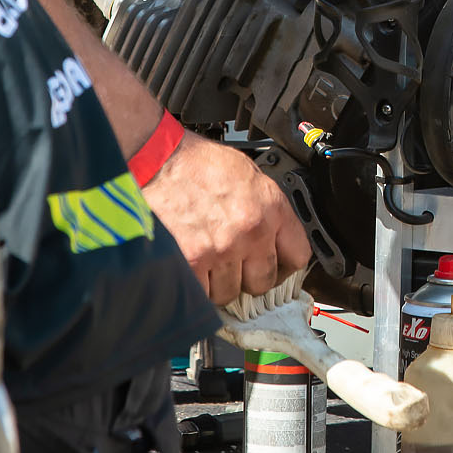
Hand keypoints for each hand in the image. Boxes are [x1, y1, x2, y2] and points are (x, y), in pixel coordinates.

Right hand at [145, 132, 311, 307]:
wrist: (155, 158)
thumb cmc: (195, 163)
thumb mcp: (247, 174)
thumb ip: (266, 208)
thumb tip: (274, 236)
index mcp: (270, 207)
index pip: (297, 255)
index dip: (283, 265)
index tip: (273, 266)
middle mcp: (250, 231)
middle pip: (263, 282)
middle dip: (247, 277)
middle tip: (233, 264)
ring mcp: (221, 249)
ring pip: (230, 292)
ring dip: (218, 283)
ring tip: (206, 261)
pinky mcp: (191, 261)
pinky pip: (202, 294)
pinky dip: (195, 286)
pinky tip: (189, 267)